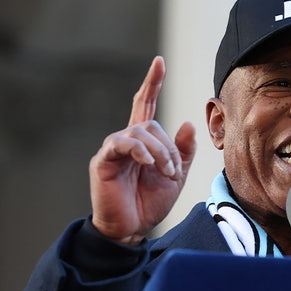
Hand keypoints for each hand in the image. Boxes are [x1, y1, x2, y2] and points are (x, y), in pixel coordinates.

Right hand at [89, 56, 196, 243]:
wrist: (132, 229)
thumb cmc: (150, 202)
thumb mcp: (175, 175)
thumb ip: (183, 151)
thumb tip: (187, 123)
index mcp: (143, 142)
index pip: (146, 104)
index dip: (152, 83)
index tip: (159, 61)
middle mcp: (126, 140)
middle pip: (150, 124)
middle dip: (169, 147)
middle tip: (174, 172)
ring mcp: (113, 149)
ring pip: (139, 133)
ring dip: (159, 153)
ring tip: (165, 174)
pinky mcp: (103, 161)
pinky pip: (121, 144)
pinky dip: (139, 151)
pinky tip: (148, 163)